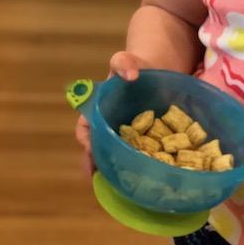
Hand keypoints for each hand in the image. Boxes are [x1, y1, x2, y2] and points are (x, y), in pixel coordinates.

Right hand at [73, 51, 148, 178]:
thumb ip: (123, 63)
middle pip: (98, 148)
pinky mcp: (147, 139)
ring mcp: (128, 135)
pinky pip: (140, 154)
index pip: (85, 129)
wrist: (158, 69)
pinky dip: (139, 164)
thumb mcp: (125, 62)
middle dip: (97, 162)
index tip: (89, 148)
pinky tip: (146, 174)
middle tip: (98, 176)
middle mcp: (110, 126)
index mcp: (98, 110)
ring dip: (115, 169)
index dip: (86, 140)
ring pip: (117, 155)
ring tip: (119, 182)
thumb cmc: (134, 67)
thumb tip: (130, 74)